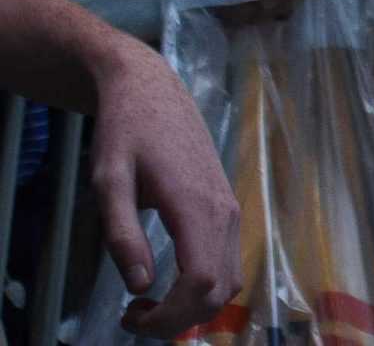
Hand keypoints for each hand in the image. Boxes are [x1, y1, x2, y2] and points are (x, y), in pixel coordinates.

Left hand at [87, 37, 239, 339]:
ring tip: (149, 302)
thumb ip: (121, 234)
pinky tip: (169, 279)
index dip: (170, 316)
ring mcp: (230, 207)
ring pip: (231, 278)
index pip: (202, 283)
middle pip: (221, 289)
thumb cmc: (125, 131)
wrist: (151, 88)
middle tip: (133, 316)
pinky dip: (204, 285)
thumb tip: (139, 286)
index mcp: (196, 206)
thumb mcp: (109, 181)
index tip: (130, 315)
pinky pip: (228, 259)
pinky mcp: (226, 204)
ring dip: (194, 305)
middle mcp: (224, 210)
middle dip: (180, 319)